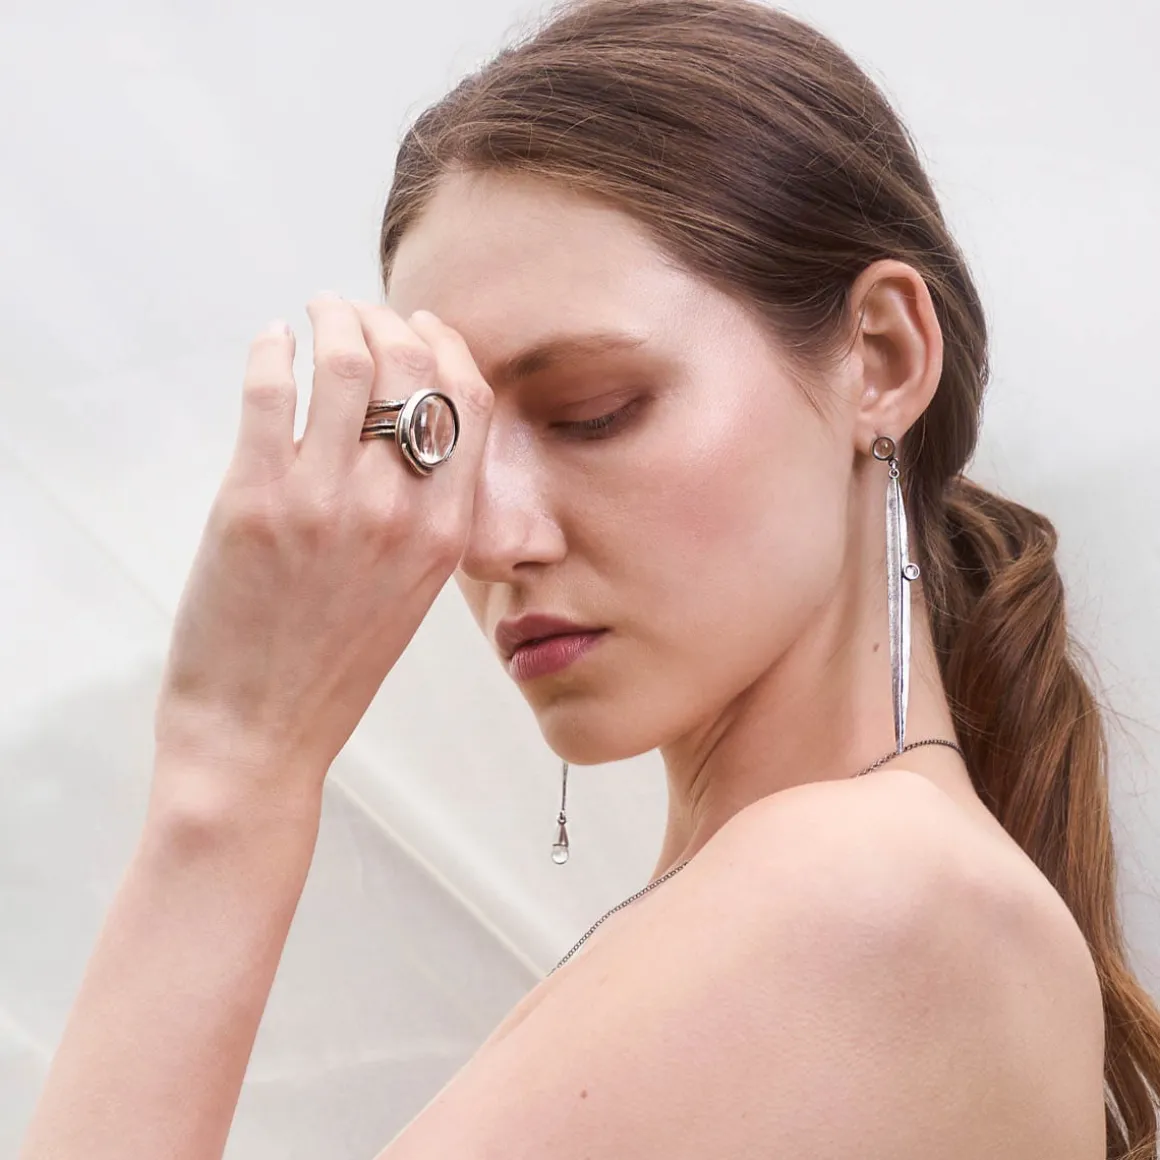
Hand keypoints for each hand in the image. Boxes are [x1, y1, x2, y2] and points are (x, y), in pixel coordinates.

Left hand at [153, 295, 492, 807]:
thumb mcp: (414, 590)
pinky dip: (271, 350)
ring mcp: (326, 504)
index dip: (448, 345)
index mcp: (447, 532)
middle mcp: (398, 511)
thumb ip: (427, 513)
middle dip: (385, 319)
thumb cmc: (335, 662)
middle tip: (356, 312)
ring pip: (346, 366)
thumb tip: (410, 426)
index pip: (470, 402)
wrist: (262, 730)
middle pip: (412, 368)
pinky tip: (271, 343)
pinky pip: (270, 392)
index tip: (422, 324)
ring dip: (332, 319)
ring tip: (317, 313)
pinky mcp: (254, 502)